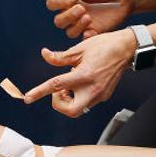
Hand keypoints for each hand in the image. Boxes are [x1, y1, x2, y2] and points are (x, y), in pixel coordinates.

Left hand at [22, 31, 136, 116]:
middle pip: (70, 111)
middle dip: (59, 104)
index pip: (56, 86)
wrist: (127, 49)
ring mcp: (100, 95)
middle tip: (59, 91)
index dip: (39, 92)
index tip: (28, 98)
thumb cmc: (104, 45)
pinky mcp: (104, 96)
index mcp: (84, 75)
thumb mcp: (79, 48)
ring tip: (70, 82)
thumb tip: (45, 55)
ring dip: (69, 99)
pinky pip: (87, 102)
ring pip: (78, 108)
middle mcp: (93, 89)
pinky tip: (81, 82)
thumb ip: (60, 57)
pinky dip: (78, 96)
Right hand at [47, 0, 131, 38]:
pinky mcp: (93, 32)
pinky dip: (86, 36)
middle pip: (59, 21)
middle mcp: (71, 12)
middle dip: (68, 16)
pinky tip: (92, 31)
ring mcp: (81, 24)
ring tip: (88, 17)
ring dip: (76, 26)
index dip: (58, 2)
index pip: (52, 3)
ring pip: (69, 32)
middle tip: (82, 8)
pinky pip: (84, 39)